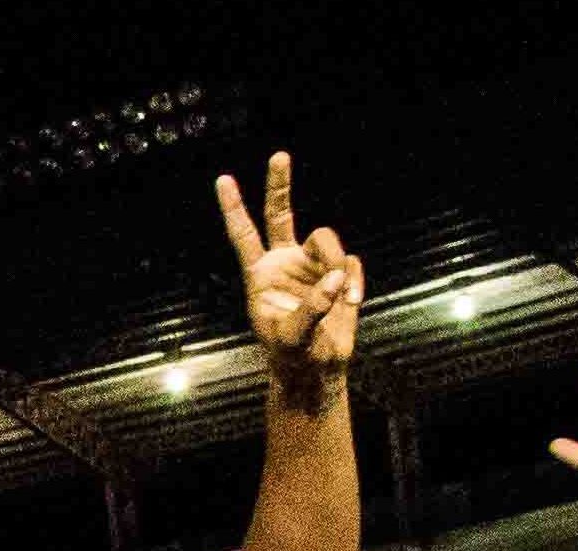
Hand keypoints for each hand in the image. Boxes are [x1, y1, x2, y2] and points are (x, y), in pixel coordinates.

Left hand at [215, 154, 363, 399]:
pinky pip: (350, 262)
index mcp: (260, 275)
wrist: (316, 367)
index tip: (223, 180)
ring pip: (327, 239)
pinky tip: (352, 303)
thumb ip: (311, 308)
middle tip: (279, 156)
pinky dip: (354, 281)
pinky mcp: (338, 273)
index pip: (243, 235)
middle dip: (279, 185)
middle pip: (280, 213)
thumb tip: (334, 279)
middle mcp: (284, 262)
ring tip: (342, 297)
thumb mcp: (293, 336)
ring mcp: (311, 264)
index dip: (234, 209)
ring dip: (336, 262)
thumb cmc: (292, 354)